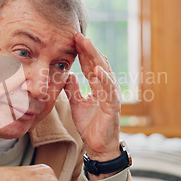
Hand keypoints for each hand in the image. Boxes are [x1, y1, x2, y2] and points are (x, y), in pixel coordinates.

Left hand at [64, 33, 121, 178]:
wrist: (97, 145)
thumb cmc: (90, 124)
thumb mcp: (76, 103)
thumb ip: (72, 88)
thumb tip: (67, 74)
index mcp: (98, 85)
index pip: (89, 64)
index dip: (82, 51)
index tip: (71, 38)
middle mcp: (107, 87)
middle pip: (97, 63)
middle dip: (88, 49)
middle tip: (77, 34)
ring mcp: (111, 95)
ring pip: (103, 72)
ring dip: (95, 57)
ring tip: (86, 44)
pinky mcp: (112, 106)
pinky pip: (108, 90)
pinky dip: (103, 79)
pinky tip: (96, 69)